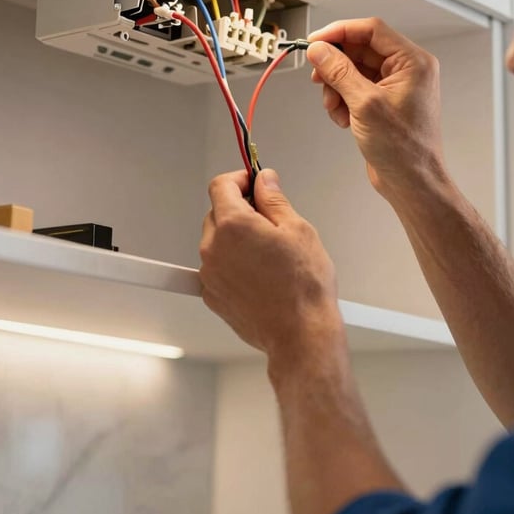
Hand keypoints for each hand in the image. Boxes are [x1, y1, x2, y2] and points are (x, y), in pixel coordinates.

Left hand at [199, 169, 342, 362]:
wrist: (300, 335)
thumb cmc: (303, 287)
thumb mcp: (297, 229)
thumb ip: (274, 199)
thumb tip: (264, 181)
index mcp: (233, 225)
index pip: (220, 185)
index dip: (239, 179)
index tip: (253, 183)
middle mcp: (213, 248)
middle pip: (217, 212)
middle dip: (240, 209)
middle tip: (270, 219)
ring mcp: (209, 274)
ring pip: (217, 241)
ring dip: (236, 237)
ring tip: (268, 252)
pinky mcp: (212, 296)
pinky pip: (217, 267)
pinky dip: (233, 263)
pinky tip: (260, 273)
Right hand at [307, 18, 444, 195]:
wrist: (411, 182)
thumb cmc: (404, 149)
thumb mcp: (365, 104)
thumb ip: (339, 72)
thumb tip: (319, 50)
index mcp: (412, 62)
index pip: (370, 30)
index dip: (339, 32)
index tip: (315, 41)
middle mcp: (406, 70)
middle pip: (359, 50)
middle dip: (335, 65)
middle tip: (318, 76)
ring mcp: (394, 86)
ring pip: (352, 70)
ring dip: (336, 86)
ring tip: (335, 107)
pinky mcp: (382, 102)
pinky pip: (354, 88)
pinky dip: (342, 100)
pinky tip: (343, 118)